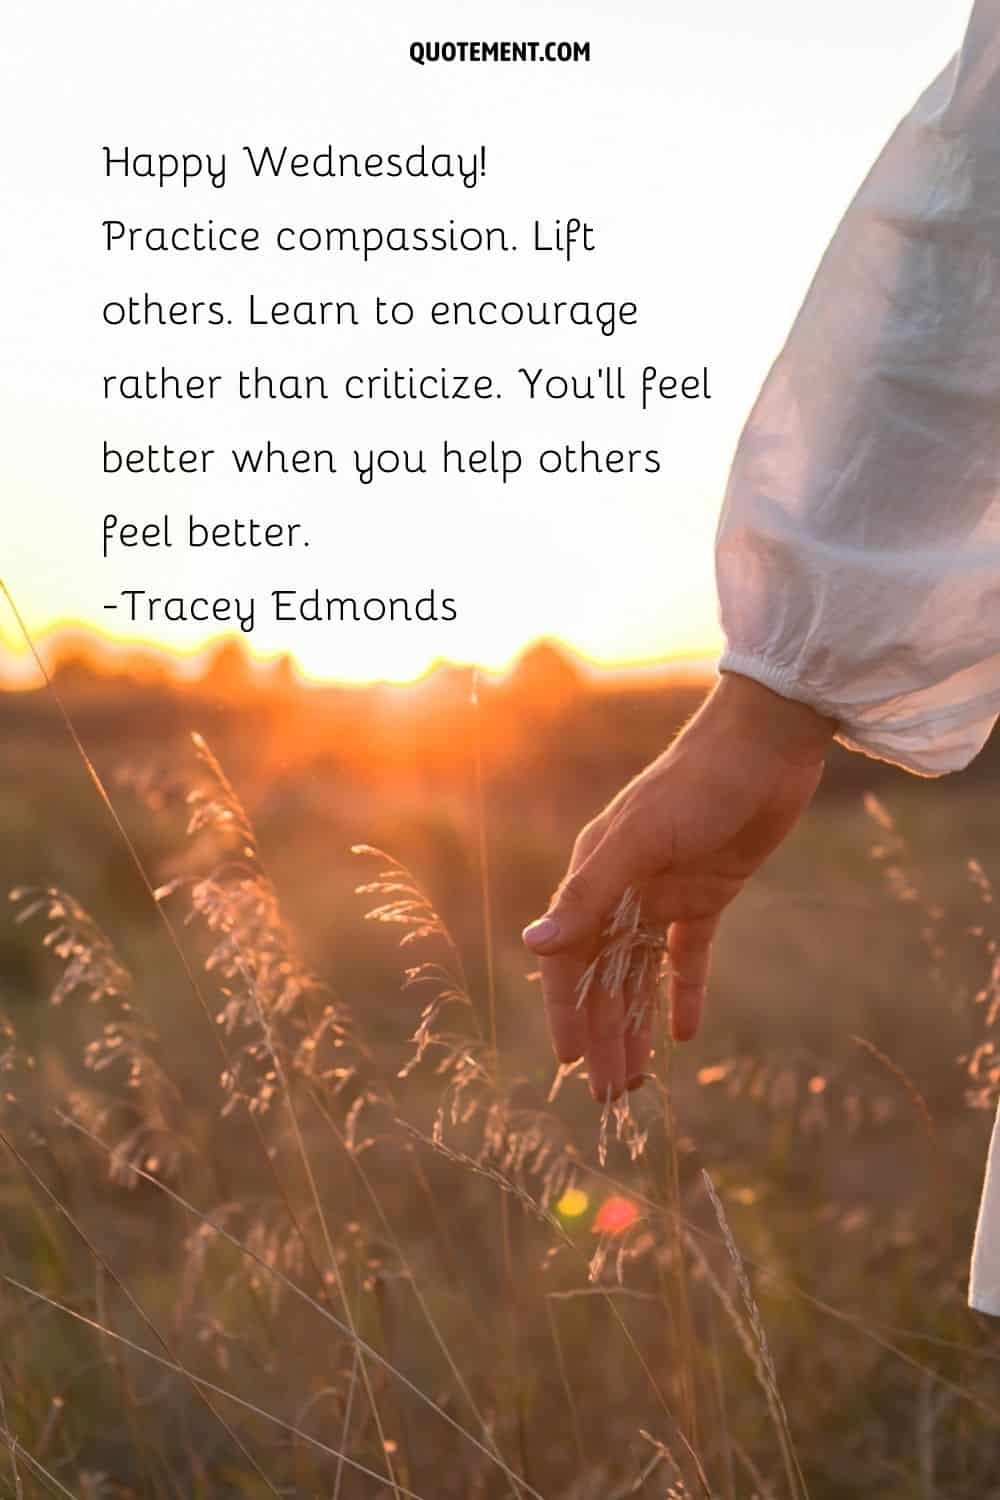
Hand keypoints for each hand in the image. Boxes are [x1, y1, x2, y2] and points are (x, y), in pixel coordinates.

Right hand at [522, 672, 835, 1098]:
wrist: (765, 745)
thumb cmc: (695, 784)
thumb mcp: (639, 840)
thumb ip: (587, 895)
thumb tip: (531, 946)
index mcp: (596, 874)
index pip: (570, 957)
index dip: (567, 1011)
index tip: (571, 1063)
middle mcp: (623, 888)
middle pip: (606, 976)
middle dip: (605, 1034)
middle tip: (611, 1096)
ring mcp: (666, 892)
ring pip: (642, 973)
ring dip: (637, 1023)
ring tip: (638, 1080)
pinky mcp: (710, 893)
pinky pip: (689, 954)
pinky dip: (685, 992)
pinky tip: (685, 1034)